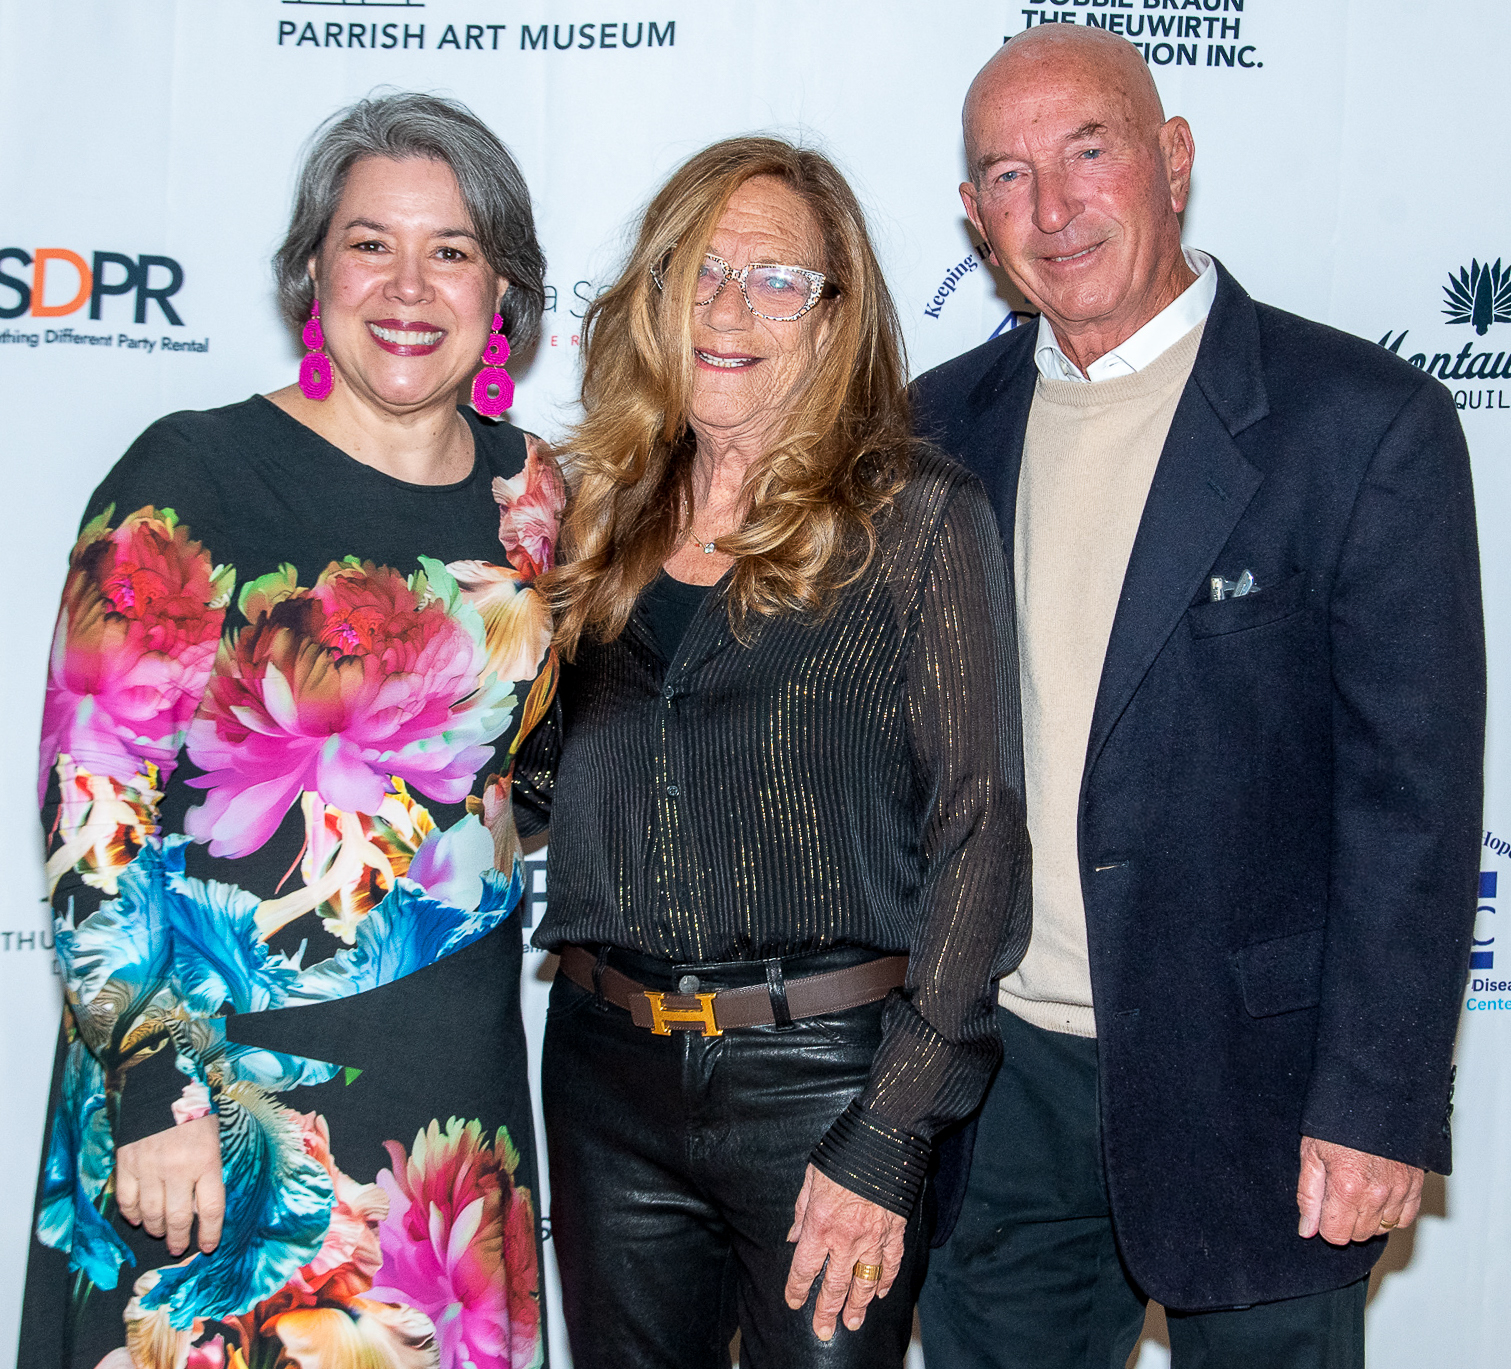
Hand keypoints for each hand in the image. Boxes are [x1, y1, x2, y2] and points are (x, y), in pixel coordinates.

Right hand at [116, 1114, 224, 1256]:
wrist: (161, 1086)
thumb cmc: (194, 1111)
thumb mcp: (213, 1138)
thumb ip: (208, 1172)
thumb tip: (199, 1208)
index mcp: (206, 1161)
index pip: (211, 1209)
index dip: (210, 1233)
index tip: (208, 1246)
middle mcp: (178, 1169)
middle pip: (179, 1218)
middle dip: (179, 1239)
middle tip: (179, 1247)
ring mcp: (150, 1168)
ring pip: (151, 1214)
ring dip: (156, 1229)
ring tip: (161, 1233)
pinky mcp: (127, 1164)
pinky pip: (127, 1200)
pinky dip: (132, 1214)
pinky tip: (138, 1218)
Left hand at [784, 1164, 906, 1341]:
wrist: (881, 1140)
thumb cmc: (842, 1155)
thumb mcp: (811, 1178)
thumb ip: (802, 1211)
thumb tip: (793, 1236)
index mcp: (820, 1225)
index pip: (804, 1268)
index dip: (797, 1289)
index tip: (794, 1302)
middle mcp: (846, 1239)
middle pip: (834, 1285)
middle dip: (827, 1311)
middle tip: (824, 1330)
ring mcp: (873, 1238)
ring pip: (865, 1282)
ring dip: (858, 1305)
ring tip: (852, 1322)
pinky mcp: (895, 1232)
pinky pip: (891, 1264)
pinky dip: (887, 1281)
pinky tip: (882, 1293)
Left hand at [1296, 1135, 1422, 1244]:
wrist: (1371, 1098)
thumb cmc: (1336, 1123)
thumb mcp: (1311, 1154)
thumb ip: (1308, 1196)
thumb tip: (1307, 1230)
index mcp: (1347, 1187)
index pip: (1336, 1235)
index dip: (1325, 1225)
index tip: (1323, 1210)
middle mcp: (1377, 1194)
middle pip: (1359, 1235)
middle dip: (1345, 1222)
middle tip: (1338, 1196)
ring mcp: (1400, 1191)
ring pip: (1382, 1229)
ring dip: (1368, 1218)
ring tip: (1358, 1191)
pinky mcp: (1416, 1185)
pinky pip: (1405, 1219)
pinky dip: (1392, 1214)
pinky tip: (1378, 1196)